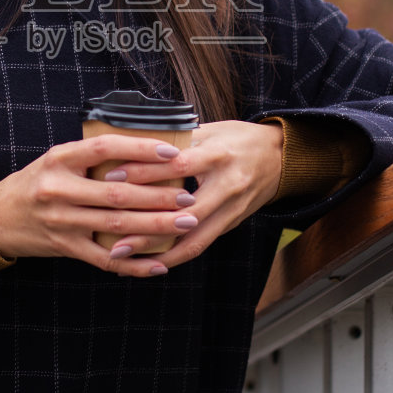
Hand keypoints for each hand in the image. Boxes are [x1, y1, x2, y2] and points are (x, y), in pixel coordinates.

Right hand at [0, 135, 200, 277]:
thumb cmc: (35, 184)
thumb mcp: (56, 161)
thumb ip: (91, 158)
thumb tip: (144, 151)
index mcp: (60, 159)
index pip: (106, 148)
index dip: (141, 149)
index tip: (172, 153)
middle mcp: (59, 188)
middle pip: (118, 192)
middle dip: (159, 195)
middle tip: (189, 197)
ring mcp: (61, 220)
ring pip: (117, 225)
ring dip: (156, 226)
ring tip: (186, 223)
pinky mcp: (64, 247)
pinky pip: (105, 258)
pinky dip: (133, 264)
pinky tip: (158, 265)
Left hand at [102, 120, 283, 270]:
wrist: (280, 157)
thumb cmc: (238, 139)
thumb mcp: (211, 130)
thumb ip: (177, 140)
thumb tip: (132, 142)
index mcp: (218, 155)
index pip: (178, 165)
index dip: (144, 173)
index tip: (111, 179)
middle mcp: (227, 186)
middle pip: (184, 213)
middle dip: (146, 227)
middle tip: (113, 236)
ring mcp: (231, 210)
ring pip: (193, 238)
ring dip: (157, 252)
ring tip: (124, 259)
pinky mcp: (231, 224)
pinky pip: (201, 244)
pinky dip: (176, 255)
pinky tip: (152, 262)